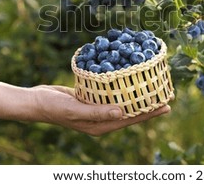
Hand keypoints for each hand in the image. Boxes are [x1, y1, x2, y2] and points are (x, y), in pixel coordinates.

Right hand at [31, 85, 170, 135]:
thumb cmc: (53, 108)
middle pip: (130, 111)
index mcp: (101, 125)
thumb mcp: (76, 110)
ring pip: (122, 101)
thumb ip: (98, 112)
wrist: (36, 101)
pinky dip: (121, 86)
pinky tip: (128, 78)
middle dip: (147, 103)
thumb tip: (122, 111)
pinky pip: (111, 92)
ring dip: (136, 93)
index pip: (131, 119)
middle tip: (165, 94)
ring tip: (151, 85)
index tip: (166, 106)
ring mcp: (97, 108)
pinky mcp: (92, 98)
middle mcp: (102, 118)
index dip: (149, 113)